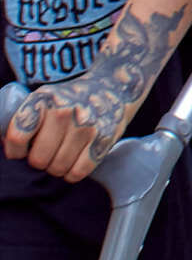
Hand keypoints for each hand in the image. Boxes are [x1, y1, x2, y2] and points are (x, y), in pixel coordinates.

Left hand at [3, 77, 130, 182]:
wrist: (112, 86)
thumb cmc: (70, 99)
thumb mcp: (44, 98)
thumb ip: (25, 119)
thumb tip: (3, 145)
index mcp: (43, 100)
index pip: (17, 137)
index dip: (14, 152)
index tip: (20, 153)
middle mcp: (64, 111)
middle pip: (39, 159)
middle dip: (39, 162)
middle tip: (46, 155)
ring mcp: (85, 125)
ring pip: (58, 168)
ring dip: (57, 168)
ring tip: (61, 157)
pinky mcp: (103, 138)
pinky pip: (79, 172)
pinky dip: (73, 173)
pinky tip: (74, 162)